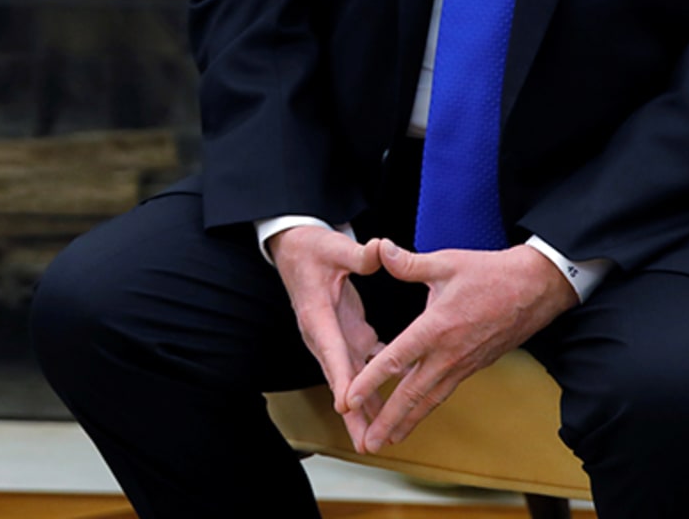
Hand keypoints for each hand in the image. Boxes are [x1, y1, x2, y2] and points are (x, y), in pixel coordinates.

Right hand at [269, 226, 389, 451]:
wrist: (296, 249)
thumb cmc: (311, 248)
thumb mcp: (333, 246)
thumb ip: (357, 254)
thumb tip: (379, 250)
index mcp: (317, 314)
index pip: (330, 350)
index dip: (339, 378)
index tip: (345, 406)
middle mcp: (323, 334)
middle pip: (339, 379)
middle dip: (352, 413)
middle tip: (365, 442)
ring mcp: (336, 337)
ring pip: (351, 380)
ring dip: (364, 409)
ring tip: (378, 438)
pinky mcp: (348, 335)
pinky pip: (363, 367)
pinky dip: (376, 388)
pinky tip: (392, 405)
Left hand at [344, 242, 576, 452]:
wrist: (536, 289)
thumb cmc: (491, 274)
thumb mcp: (447, 262)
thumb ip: (409, 263)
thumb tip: (380, 250)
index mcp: (437, 327)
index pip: (397, 358)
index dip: (370, 380)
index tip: (350, 399)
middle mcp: (449, 353)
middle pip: (413, 394)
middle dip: (388, 421)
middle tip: (369, 444)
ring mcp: (463, 364)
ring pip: (430, 400)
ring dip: (407, 422)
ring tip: (387, 441)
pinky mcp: (473, 366)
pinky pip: (444, 392)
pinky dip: (426, 407)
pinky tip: (414, 414)